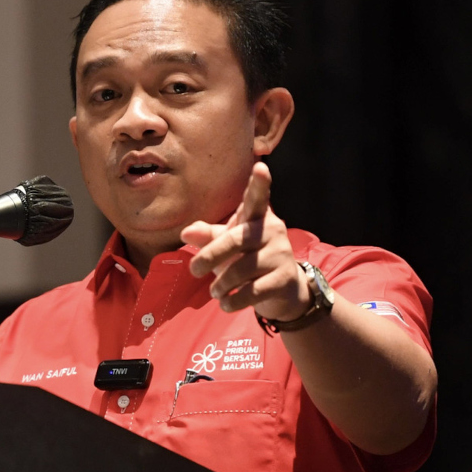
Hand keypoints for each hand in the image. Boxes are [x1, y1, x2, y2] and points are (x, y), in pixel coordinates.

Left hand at [181, 162, 309, 320]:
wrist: (282, 291)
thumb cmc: (246, 260)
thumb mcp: (225, 246)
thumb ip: (207, 237)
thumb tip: (186, 232)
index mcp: (256, 218)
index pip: (256, 198)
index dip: (259, 184)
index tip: (260, 166)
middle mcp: (272, 231)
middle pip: (236, 240)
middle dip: (210, 256)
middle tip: (193, 270)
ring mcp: (281, 254)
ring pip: (242, 269)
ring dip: (221, 284)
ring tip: (214, 291)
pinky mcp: (284, 278)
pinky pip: (253, 291)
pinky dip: (234, 300)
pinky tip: (226, 304)